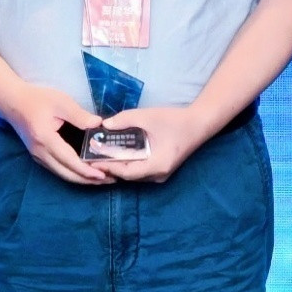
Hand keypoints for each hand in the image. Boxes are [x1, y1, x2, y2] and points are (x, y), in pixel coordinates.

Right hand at [0, 86, 110, 186]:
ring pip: (62, 174)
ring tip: (101, 178)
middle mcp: (40, 153)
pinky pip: (58, 170)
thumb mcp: (61, 102)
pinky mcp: (38, 156)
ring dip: (81, 179)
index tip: (103, 174)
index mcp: (46, 139)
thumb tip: (99, 124)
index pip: (69, 160)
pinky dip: (72, 173)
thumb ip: (80, 115)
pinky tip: (84, 172)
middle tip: (109, 179)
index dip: (87, 170)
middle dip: (88, 180)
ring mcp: (38, 156)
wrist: (12, 102)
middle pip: (67, 174)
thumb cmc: (36, 99)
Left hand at [88, 99, 218, 184]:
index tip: (92, 160)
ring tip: (101, 155)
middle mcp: (158, 175)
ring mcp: (161, 174)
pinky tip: (117, 153)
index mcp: (157, 165)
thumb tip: (104, 124)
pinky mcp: (161, 169)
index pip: (126, 172)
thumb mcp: (148, 116)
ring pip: (134, 174)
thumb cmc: (175, 120)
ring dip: (118, 165)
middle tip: (92, 157)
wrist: (199, 123)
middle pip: (128, 175)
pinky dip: (128, 163)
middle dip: (110, 166)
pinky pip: (140, 170)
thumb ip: (124, 120)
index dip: (108, 167)